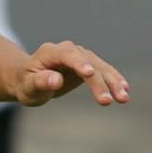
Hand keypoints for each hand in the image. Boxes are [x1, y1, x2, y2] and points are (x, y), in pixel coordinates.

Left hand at [12, 41, 129, 107]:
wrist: (30, 79)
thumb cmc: (27, 84)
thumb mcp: (28, 86)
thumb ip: (41, 81)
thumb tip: (56, 80)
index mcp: (51, 52)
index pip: (68, 55)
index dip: (79, 63)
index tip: (89, 73)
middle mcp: (69, 50)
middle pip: (88, 63)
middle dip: (99, 82)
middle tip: (106, 101)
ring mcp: (81, 56)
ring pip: (100, 67)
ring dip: (113, 82)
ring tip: (123, 98)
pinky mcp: (89, 64)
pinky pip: (104, 72)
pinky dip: (114, 80)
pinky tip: (124, 90)